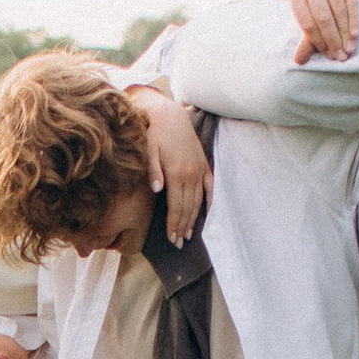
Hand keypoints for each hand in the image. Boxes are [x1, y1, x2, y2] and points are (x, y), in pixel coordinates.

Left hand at [139, 88, 210, 241]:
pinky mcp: (203, 164)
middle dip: (183, 226)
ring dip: (193, 219)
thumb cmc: (155, 133)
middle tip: (179, 243)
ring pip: (198, 200)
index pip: (176, 205)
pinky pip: (209, 188)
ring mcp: (199, 169)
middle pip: (188, 207)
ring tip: (188, 235)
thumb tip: (157, 190)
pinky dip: (208, 202)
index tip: (171, 239)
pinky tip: (206, 215)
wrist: (169, 114)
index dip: (174, 224)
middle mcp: (191, 173)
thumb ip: (153, 170)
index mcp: (177, 172)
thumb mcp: (149, 149)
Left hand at [288, 0, 358, 63]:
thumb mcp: (320, 30)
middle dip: (332, 39)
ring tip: (350, 49)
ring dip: (344, 32)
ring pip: (338, 9)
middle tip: (342, 56)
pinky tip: (356, 34)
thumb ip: (310, 43)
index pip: (307, 23)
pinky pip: (351, 0)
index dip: (318, 42)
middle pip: (322, 16)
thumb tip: (298, 61)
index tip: (330, 57)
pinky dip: (354, 19)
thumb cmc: (333, 16)